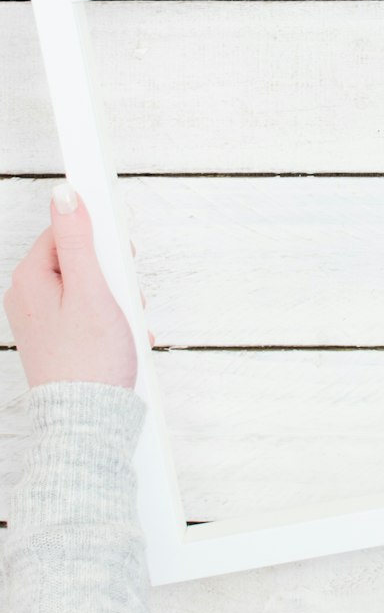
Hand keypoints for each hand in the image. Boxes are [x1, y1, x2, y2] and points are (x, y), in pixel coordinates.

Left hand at [3, 183, 149, 389]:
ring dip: (117, 297)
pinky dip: (111, 318)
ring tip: (125, 321)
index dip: (100, 238)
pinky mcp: (59, 336)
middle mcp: (29, 296)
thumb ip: (78, 240)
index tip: (121, 253)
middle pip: (79, 258)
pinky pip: (88, 310)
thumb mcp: (91, 290)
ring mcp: (43, 318)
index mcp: (30, 279)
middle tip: (124, 295)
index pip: (65, 230)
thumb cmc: (90, 359)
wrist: (89, 417)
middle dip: (113, 273)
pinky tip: (122, 335)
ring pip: (88, 285)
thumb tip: (65, 195)